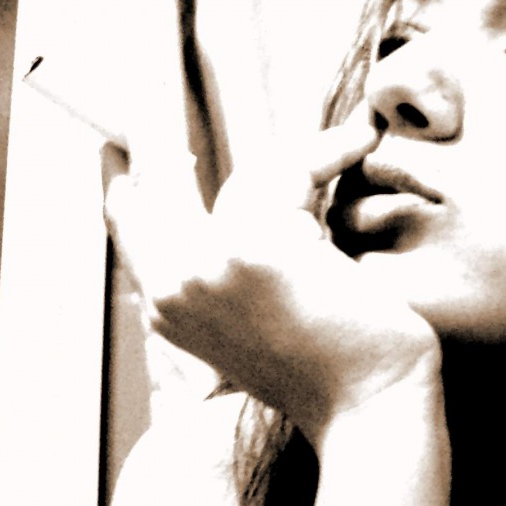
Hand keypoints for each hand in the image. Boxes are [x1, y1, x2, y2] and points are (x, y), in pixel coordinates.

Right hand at [102, 114, 440, 444]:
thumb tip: (255, 207)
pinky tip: (363, 142)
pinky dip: (332, 152)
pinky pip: (291, 171)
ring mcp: (205, 268)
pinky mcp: (252, 247)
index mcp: (170, 313)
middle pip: (154, 189)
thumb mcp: (267, 323)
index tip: (133, 140)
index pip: (132, 225)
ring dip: (306, 156)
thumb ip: (233, 275)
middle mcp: (173, 291)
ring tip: (353, 142)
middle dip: (162, 135)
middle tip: (190, 95)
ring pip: (246, 179)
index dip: (134, 177)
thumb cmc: (338, 373)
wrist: (373, 409)